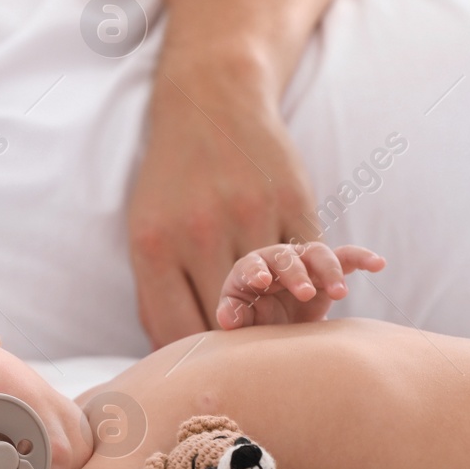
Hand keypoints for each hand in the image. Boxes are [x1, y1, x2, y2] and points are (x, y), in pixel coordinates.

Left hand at [128, 72, 319, 346]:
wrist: (211, 102)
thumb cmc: (172, 179)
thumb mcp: (145, 233)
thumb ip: (156, 296)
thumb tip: (172, 359)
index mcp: (153, 247)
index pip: (177, 331)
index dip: (197, 359)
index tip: (211, 366)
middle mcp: (200, 232)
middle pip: (230, 320)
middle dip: (244, 345)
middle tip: (253, 354)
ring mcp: (251, 215)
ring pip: (277, 298)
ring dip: (287, 321)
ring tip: (287, 330)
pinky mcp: (294, 202)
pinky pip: (315, 262)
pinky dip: (322, 287)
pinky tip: (325, 299)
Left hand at [216, 241, 384, 328]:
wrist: (277, 324)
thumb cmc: (253, 320)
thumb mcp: (242, 321)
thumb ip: (235, 317)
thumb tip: (228, 320)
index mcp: (250, 270)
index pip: (251, 264)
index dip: (256, 271)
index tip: (262, 282)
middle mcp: (277, 261)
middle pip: (287, 258)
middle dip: (296, 274)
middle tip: (304, 293)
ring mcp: (304, 263)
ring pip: (318, 254)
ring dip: (329, 270)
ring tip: (339, 294)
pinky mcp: (328, 271)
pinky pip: (347, 257)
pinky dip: (362, 258)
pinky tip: (379, 264)